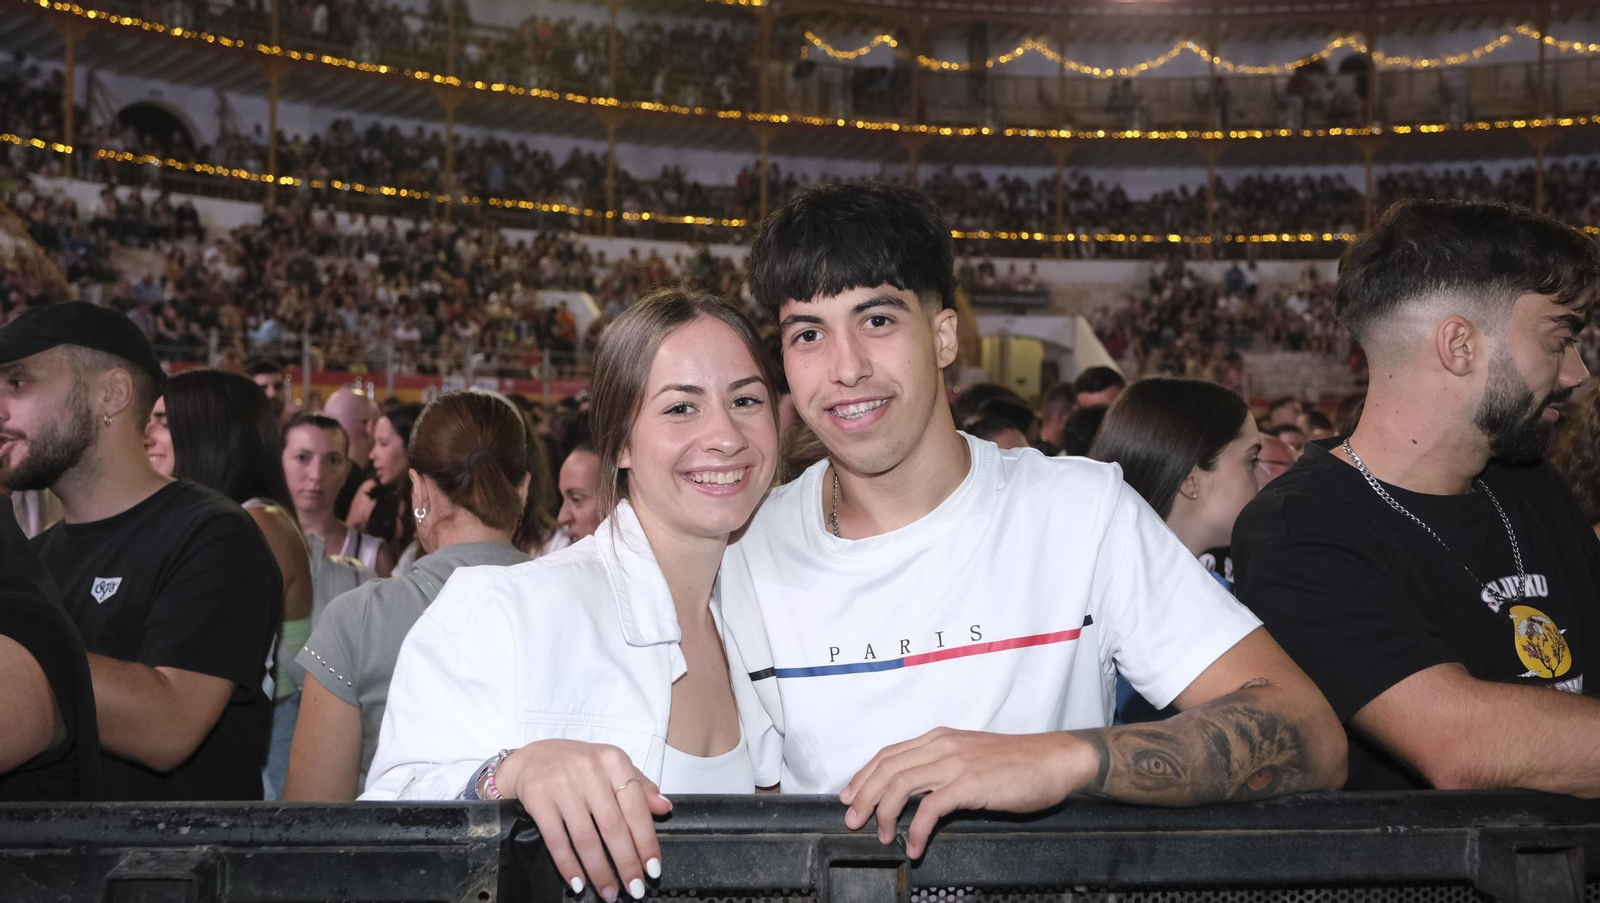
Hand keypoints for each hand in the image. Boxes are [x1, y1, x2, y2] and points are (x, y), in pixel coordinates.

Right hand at [494, 740, 672, 901]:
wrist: (531, 758)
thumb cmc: (578, 764)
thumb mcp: (612, 766)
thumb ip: (640, 787)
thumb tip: (665, 807)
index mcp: (614, 761)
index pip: (636, 807)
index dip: (646, 842)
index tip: (653, 868)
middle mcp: (589, 771)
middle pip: (613, 826)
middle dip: (626, 863)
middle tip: (635, 889)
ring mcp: (562, 786)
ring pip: (585, 838)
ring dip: (599, 870)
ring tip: (609, 892)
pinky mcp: (539, 799)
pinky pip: (556, 840)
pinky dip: (568, 866)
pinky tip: (578, 883)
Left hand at [839, 728, 1094, 858]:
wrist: (1054, 760)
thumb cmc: (1018, 763)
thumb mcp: (971, 757)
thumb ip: (943, 767)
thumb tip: (918, 792)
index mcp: (939, 738)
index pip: (888, 754)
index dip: (864, 776)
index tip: (850, 796)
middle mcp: (941, 745)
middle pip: (886, 768)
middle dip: (863, 796)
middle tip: (852, 821)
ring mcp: (954, 762)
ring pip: (900, 784)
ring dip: (883, 813)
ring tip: (881, 836)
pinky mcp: (969, 783)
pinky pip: (930, 807)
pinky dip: (917, 829)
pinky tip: (916, 846)